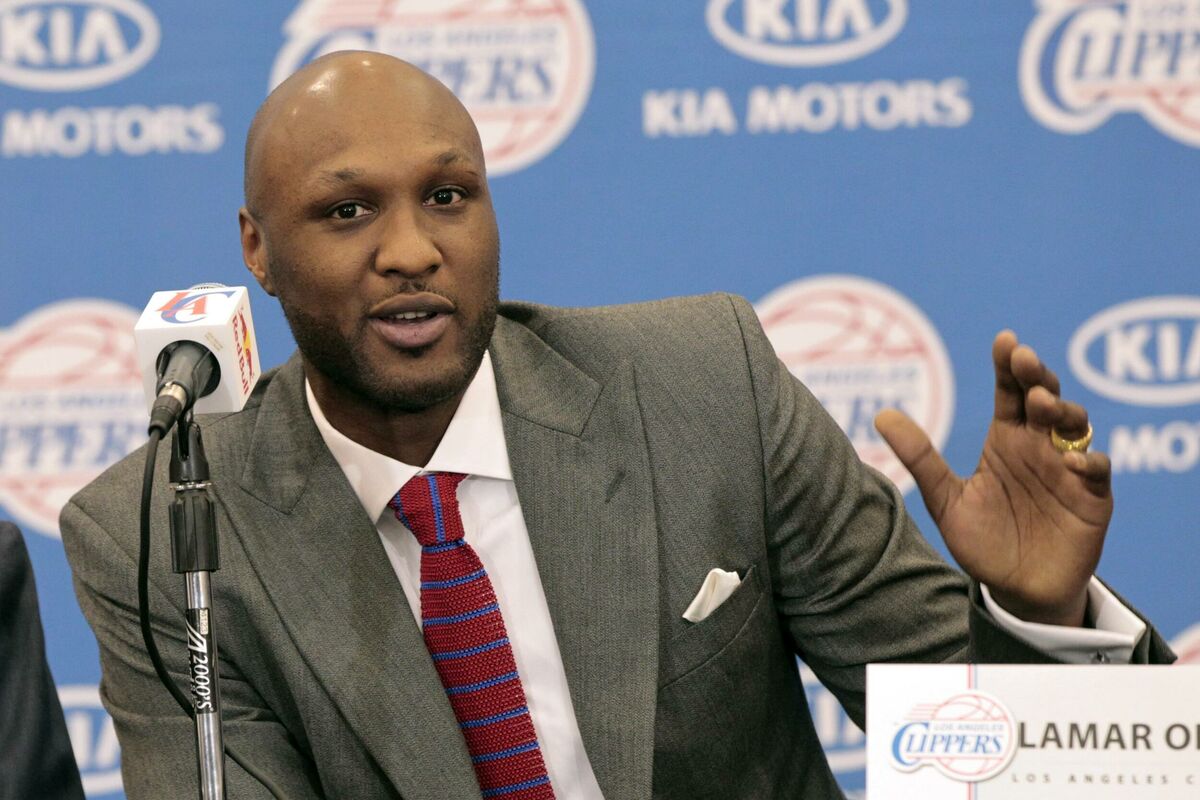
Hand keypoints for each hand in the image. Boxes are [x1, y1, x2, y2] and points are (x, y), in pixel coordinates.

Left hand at [875, 330, 1111, 626]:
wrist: (1014, 591)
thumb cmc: (982, 542)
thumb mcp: (946, 500)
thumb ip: (921, 458)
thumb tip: (880, 415)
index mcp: (1007, 440)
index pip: (1010, 391)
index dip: (1009, 364)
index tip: (1005, 341)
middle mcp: (1040, 447)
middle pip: (1045, 397)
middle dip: (1039, 375)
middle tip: (1025, 363)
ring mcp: (1068, 470)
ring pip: (1076, 425)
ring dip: (1062, 410)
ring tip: (1041, 405)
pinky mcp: (1092, 498)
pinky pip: (1097, 471)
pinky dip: (1089, 461)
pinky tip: (1072, 460)